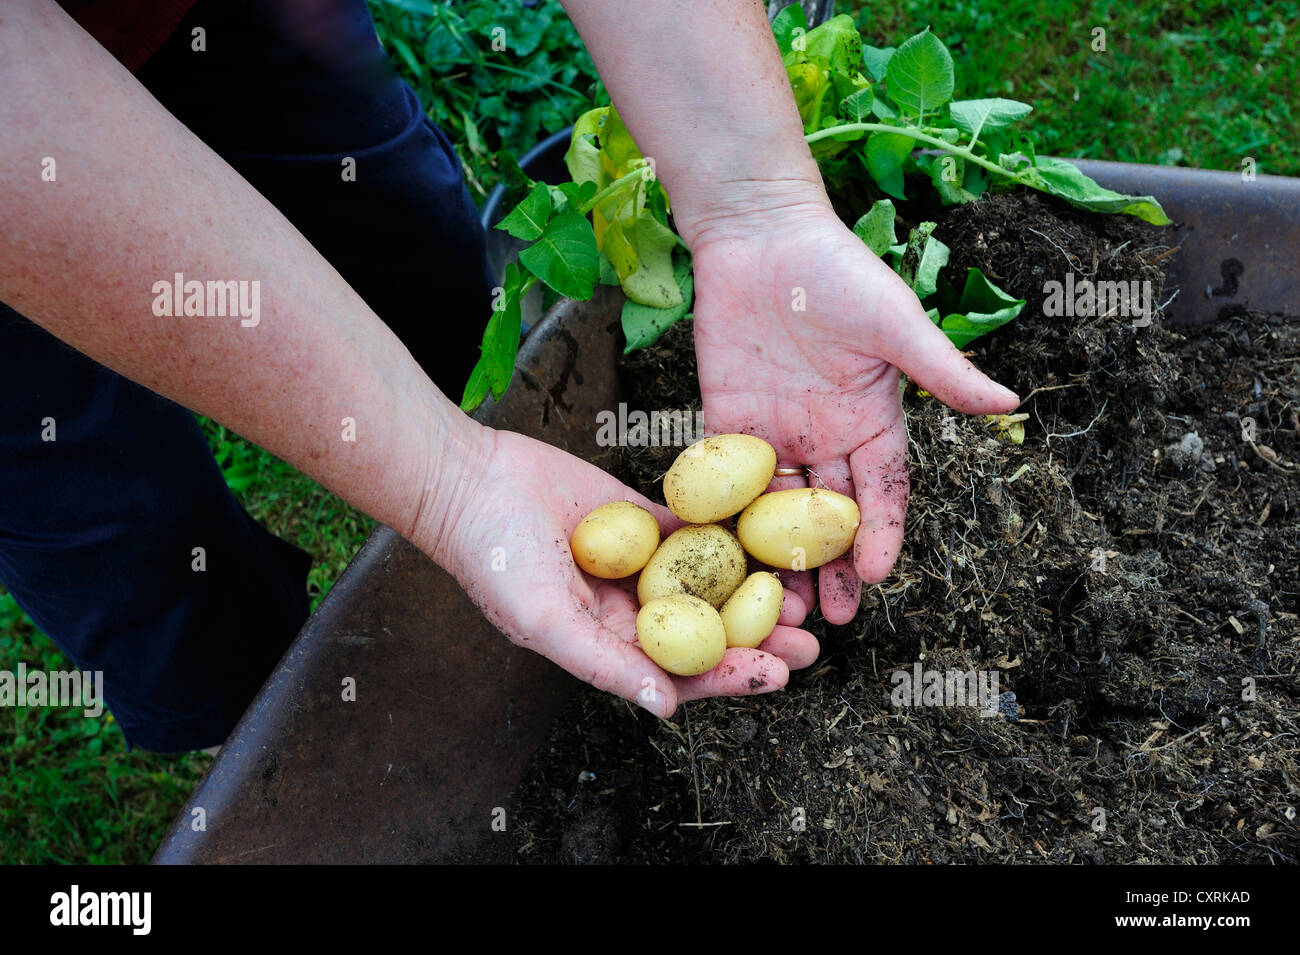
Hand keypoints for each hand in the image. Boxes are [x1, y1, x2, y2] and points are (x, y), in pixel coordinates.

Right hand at [422, 429, 819, 716]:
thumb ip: (605, 666)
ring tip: (797, 588)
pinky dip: (730, 533)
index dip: (732, 675)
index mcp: (610, 644)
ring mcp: (640, 562)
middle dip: (759, 637)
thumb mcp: (547, 623)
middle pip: (709, 629)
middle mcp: (631, 609)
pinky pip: (694, 528)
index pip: (682, 671)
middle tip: (808, 639)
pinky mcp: (641, 517)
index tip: (777, 672)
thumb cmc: (495, 561)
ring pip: (711, 582)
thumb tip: (666, 708)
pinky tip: (767, 535)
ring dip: (754, 588)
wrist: (471, 483)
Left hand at [687, 197, 1019, 623]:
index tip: (875, 577)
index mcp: (871, 422)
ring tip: (775, 607)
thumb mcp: (896, 324)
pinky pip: (726, 482)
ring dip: (777, 560)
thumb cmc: (837, 272)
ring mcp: (774, 435)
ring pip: (776, 513)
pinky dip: (724, 519)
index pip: (881, 493)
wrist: (760, 236)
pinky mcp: (725, 424)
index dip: (879, 535)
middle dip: (830, 569)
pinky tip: (720, 558)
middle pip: (829, 519)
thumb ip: (941, 371)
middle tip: (827, 619)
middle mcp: (825, 439)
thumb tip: (1009, 404)